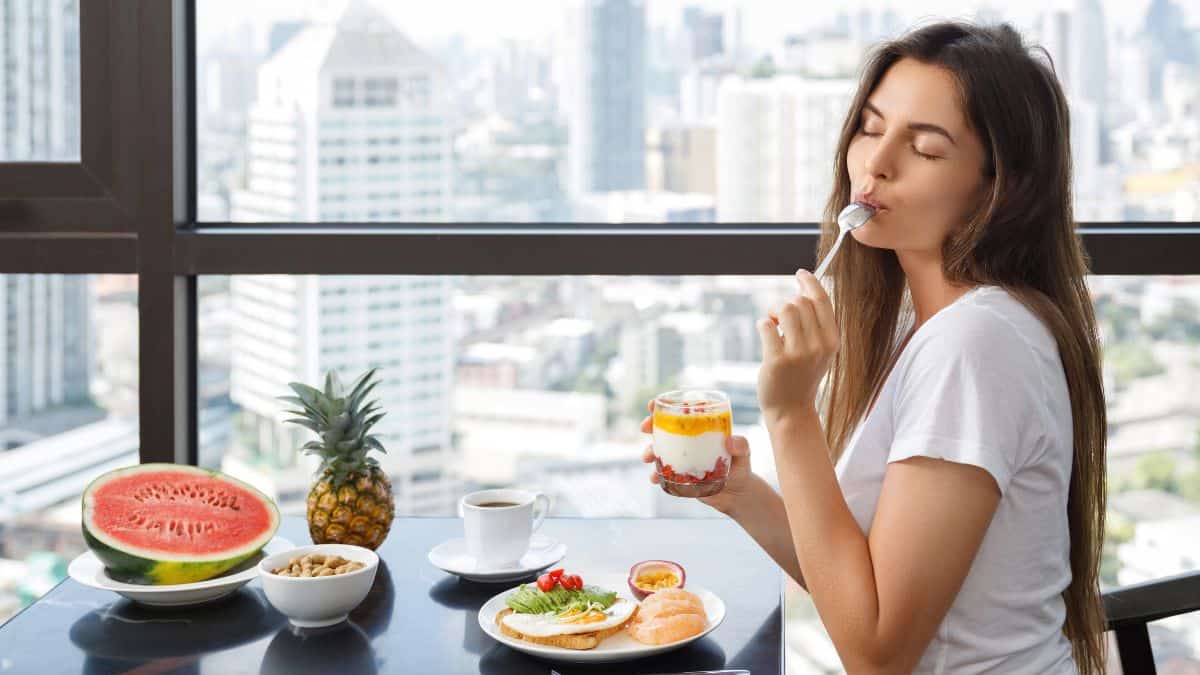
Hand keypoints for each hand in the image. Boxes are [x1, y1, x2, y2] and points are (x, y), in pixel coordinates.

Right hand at [640, 400, 756, 515]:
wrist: (737, 494)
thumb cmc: (741, 467)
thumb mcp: (744, 454)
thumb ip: (741, 445)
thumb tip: (731, 441)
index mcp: (701, 429)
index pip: (682, 412)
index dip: (666, 405)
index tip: (654, 404)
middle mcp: (688, 441)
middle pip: (664, 428)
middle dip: (650, 425)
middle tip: (645, 427)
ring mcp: (682, 458)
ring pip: (659, 450)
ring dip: (649, 451)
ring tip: (648, 458)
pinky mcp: (679, 476)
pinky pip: (663, 473)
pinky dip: (656, 475)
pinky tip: (654, 478)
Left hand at [759, 269, 838, 425]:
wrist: (791, 410)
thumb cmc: (802, 376)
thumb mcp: (819, 351)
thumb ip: (816, 325)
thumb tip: (802, 292)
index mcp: (832, 341)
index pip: (822, 301)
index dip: (810, 283)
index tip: (801, 274)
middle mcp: (819, 346)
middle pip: (800, 301)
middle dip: (786, 303)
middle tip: (780, 318)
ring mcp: (798, 353)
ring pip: (785, 309)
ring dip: (774, 311)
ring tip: (773, 324)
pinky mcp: (777, 360)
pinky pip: (766, 325)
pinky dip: (763, 324)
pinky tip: (766, 334)